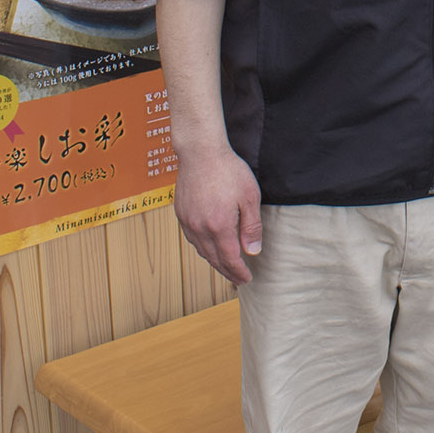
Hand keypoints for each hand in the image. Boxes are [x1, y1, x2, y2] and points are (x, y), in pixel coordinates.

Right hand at [173, 143, 263, 284]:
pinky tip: (209, 247)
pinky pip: (191, 239)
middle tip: (237, 280)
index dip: (239, 272)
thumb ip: (251, 227)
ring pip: (201, 250)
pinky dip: (202, 248)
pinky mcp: (181, 213)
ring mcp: (188, 221)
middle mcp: (200, 228)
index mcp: (219, 226)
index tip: (246, 279)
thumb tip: (252, 251)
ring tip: (225, 267)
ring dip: (214, 262)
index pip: (230, 259)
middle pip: (214, 259)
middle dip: (227, 272)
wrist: (200, 152)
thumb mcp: (249, 197)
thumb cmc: (228, 171)